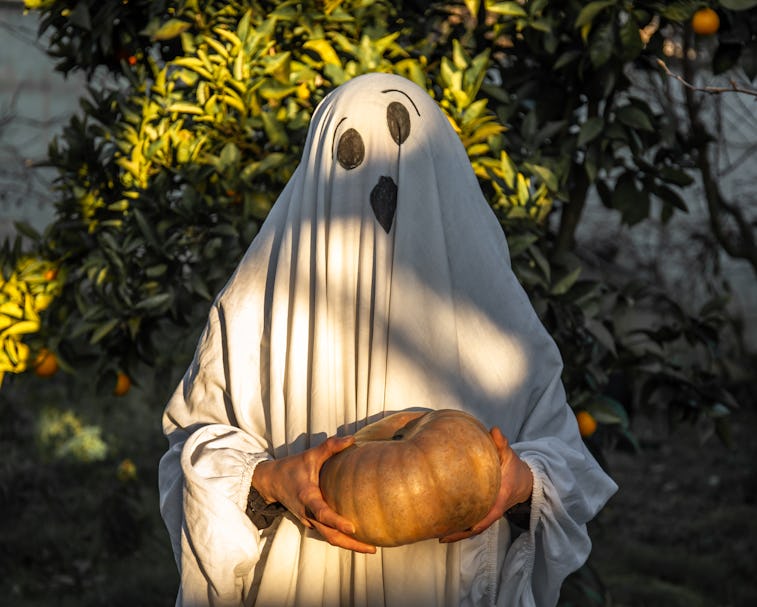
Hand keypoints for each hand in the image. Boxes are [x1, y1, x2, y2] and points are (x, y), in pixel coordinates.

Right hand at [251, 435, 376, 553]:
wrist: (272, 481)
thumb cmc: (292, 467)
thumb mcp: (311, 455)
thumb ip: (331, 447)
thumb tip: (352, 439)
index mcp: (308, 496)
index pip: (323, 512)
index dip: (337, 521)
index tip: (353, 528)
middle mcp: (307, 512)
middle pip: (330, 534)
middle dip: (350, 544)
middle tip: (372, 549)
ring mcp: (308, 520)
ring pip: (329, 537)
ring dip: (348, 544)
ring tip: (370, 548)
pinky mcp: (310, 521)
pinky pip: (327, 533)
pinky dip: (341, 538)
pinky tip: (357, 538)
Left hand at [439, 426, 532, 542]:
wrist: (525, 481)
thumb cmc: (514, 468)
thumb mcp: (509, 455)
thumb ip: (501, 444)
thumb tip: (494, 430)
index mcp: (498, 500)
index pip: (485, 517)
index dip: (472, 525)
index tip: (458, 529)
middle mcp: (492, 511)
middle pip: (474, 528)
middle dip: (458, 533)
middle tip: (439, 535)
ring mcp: (488, 512)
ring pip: (471, 527)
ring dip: (457, 532)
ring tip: (437, 534)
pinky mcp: (484, 510)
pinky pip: (471, 521)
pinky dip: (460, 526)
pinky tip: (445, 526)